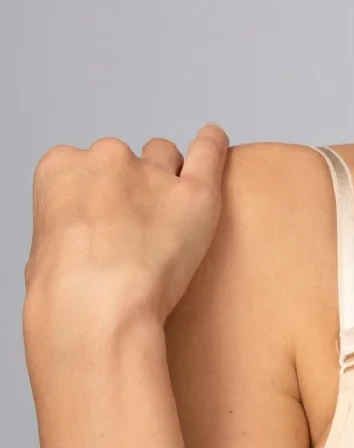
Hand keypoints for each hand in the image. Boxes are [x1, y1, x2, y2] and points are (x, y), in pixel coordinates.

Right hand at [24, 125, 230, 333]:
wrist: (96, 307)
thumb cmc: (66, 292)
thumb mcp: (45, 251)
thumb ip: (69, 228)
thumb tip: (85, 243)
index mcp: (61, 167)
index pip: (87, 166)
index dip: (100, 196)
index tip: (106, 221)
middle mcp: (107, 159)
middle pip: (127, 159)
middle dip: (133, 187)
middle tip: (138, 230)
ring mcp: (152, 173)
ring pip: (165, 157)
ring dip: (168, 179)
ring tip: (172, 217)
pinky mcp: (194, 194)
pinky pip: (209, 153)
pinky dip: (212, 145)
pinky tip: (215, 140)